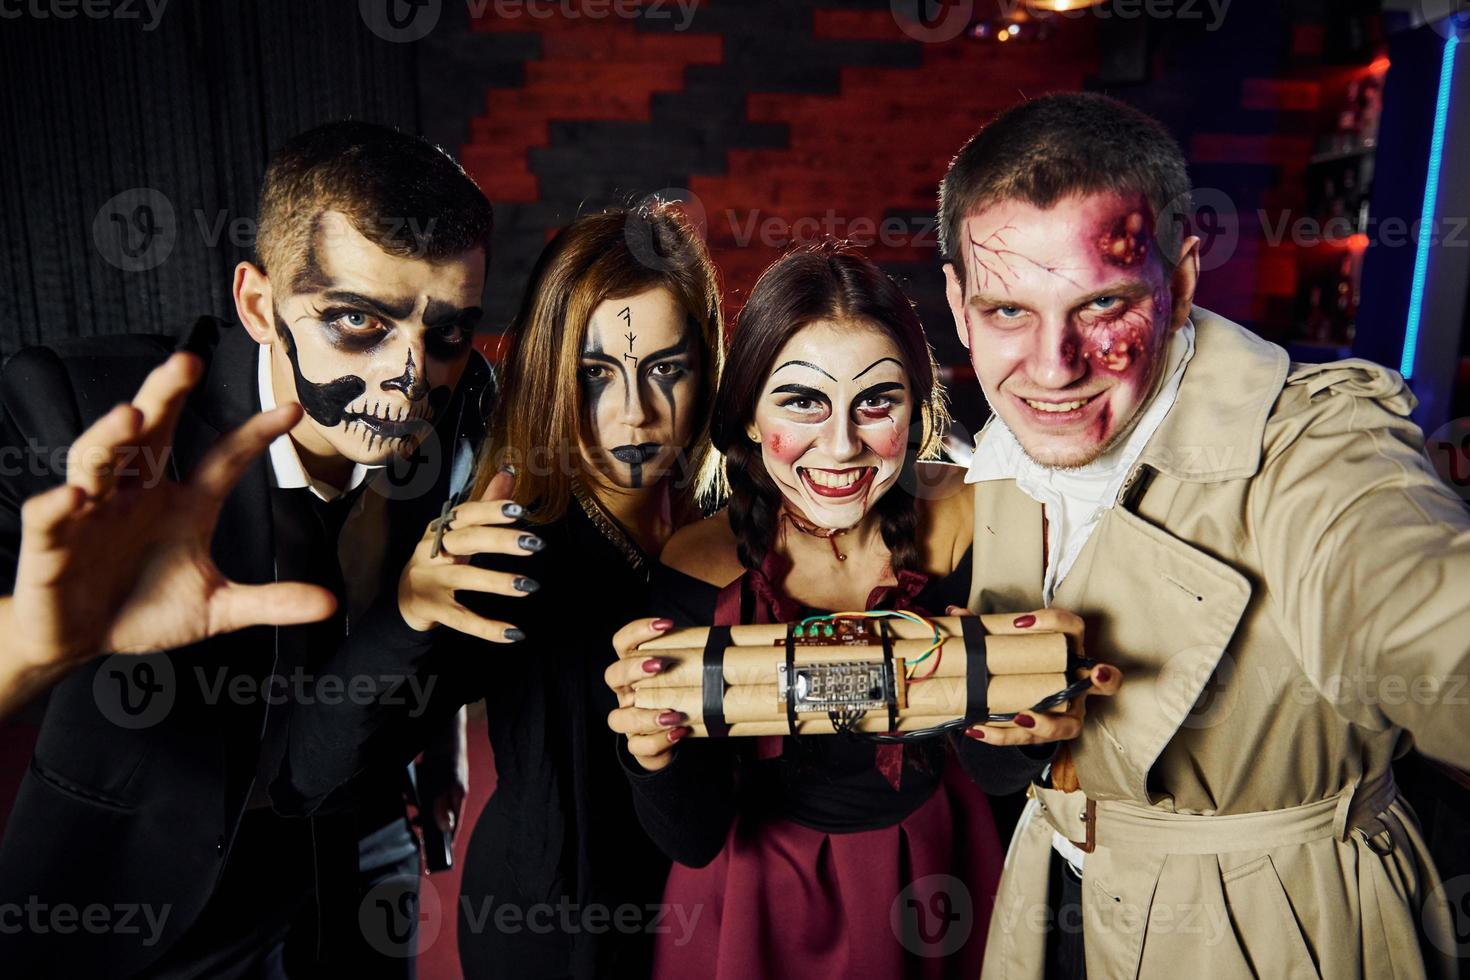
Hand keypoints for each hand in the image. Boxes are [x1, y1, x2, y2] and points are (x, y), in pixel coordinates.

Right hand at [8, 352, 337, 668]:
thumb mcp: (216, 609)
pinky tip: (74, 496)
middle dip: (166, 396)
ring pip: (97, 460)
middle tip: (187, 362)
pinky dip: (58, 504)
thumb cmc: (145, 610)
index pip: (225, 458)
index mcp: (183, 503)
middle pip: (151, 433)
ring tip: (130, 417)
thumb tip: (329, 603)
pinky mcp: (52, 543)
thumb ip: (270, 602)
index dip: (256, 434)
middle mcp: (138, 495)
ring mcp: (93, 513)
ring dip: (110, 436)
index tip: (294, 409)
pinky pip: (50, 517)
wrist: (81, 641)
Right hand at [397, 468, 537, 641]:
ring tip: (530, 586)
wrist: (405, 598)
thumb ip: (485, 504)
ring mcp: (432, 582)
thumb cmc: (441, 557)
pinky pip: (463, 619)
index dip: (490, 509)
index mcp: (442, 528)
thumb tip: (510, 473)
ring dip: (497, 582)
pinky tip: (515, 633)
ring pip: (464, 579)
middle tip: (535, 544)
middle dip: (500, 540)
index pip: (466, 513)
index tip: (519, 509)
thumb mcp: (460, 531)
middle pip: (466, 541)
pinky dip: (488, 628)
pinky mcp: (434, 610)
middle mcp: (433, 551)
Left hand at [420, 706, 469, 838]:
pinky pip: (420, 794)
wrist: (443, 727)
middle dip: (430, 829)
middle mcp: (449, 793)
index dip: (447, 841)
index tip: (439, 858)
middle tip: (419, 839)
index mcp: (458, 796)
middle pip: (440, 818)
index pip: (453, 825)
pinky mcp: (429, 777)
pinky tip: (408, 796)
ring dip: (420, 813)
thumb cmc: (451, 751)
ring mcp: (439, 786)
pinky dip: (413, 797)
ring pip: (429, 807)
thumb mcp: (449, 779)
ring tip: (413, 817)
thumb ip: (445, 802)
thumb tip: (444, 826)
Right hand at [605, 617, 687, 771]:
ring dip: (645, 715)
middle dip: (633, 669)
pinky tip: (679, 733)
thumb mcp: (685, 674)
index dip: (638, 631)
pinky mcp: (637, 745)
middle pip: (613, 676)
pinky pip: (638, 746)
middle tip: (660, 665)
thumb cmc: (681, 696)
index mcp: (634, 669)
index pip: (623, 643)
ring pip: (617, 718)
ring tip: (673, 714)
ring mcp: (628, 721)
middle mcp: (626, 693)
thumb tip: (720, 643)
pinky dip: (658, 740)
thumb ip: (692, 659)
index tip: (666, 624)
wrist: (676, 735)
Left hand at [947, 605, 1122, 746]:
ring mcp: (1069, 712)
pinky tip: (977, 728)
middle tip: (1095, 674)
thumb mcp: (1008, 645)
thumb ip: (985, 629)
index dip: (1053, 622)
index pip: (1073, 627)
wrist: (1025, 695)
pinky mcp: (1048, 734)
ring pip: (1069, 724)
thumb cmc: (1023, 663)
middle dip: (1105, 678)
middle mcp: (1078, 683)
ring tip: (1019, 718)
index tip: (1020, 624)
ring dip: (1046, 723)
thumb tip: (955, 614)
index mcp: (1069, 650)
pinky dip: (1003, 735)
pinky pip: (1032, 740)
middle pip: (1107, 682)